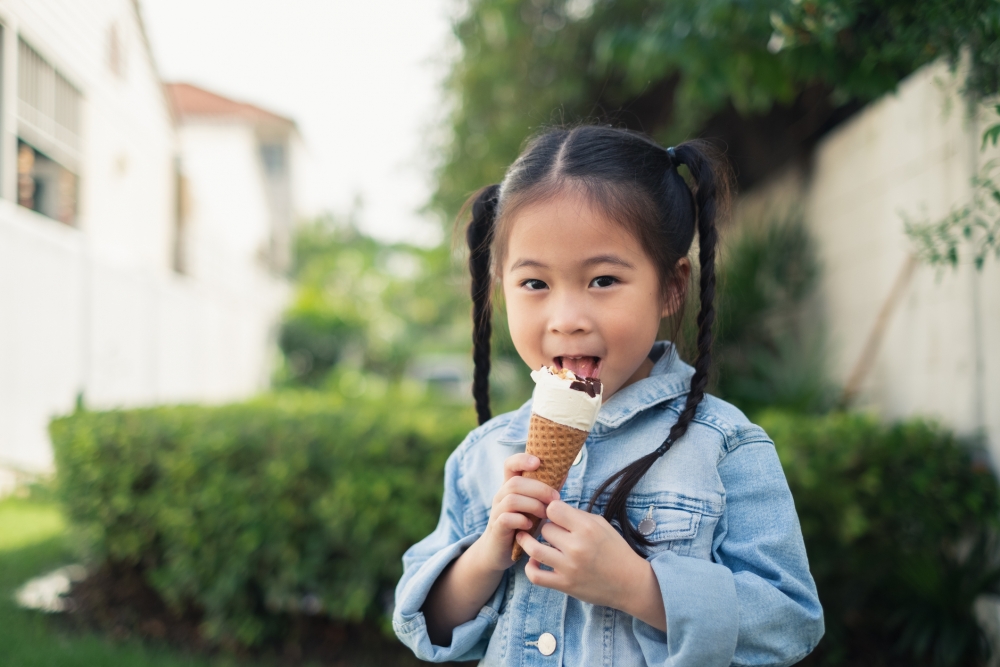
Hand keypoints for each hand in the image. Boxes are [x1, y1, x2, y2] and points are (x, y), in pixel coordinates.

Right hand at [473, 453, 560, 572]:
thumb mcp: (535, 506)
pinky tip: (530, 526)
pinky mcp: (497, 527)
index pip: (510, 464)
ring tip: (545, 514)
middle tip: (556, 499)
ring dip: (533, 505)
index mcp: (510, 487)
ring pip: (512, 499)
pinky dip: (521, 520)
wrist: (499, 551)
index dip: (522, 459)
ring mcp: (497, 511)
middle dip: (539, 489)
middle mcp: (501, 495)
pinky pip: (506, 518)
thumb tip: (564, 471)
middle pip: (515, 482)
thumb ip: (545, 490)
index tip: (538, 462)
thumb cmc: (521, 525)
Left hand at [514, 500, 666, 630]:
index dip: (552, 510)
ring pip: (534, 549)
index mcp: (587, 528)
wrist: (630, 583)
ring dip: (529, 543)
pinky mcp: (565, 585)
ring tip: (527, 539)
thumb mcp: (602, 525)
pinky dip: (530, 568)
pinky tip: (534, 561)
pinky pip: (536, 576)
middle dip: (547, 528)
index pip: (553, 509)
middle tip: (551, 532)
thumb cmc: (616, 550)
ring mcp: (569, 567)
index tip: (555, 515)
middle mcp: (576, 547)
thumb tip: (553, 508)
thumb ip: (577, 515)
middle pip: (544, 528)